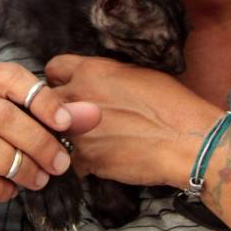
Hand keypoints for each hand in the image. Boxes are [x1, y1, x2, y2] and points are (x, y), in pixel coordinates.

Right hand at [0, 62, 100, 226]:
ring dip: (21, 168)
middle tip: (61, 164)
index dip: (41, 98)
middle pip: (0, 116)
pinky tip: (11, 191)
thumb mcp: (21, 122)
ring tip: (40, 180)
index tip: (66, 123)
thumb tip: (95, 114)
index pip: (8, 76)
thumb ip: (58, 116)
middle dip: (38, 143)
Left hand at [45, 54, 219, 188]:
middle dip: (53, 109)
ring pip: (52, 133)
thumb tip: (90, 81)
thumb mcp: (135, 73)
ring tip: (87, 141)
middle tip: (70, 118)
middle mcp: (77, 96)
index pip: (52, 68)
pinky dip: (79, 163)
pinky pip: (69, 161)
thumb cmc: (171, 105)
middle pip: (43, 101)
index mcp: (90, 70)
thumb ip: (103, 75)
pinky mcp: (85, 160)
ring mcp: (77, 130)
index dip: (59, 79)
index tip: (66, 88)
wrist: (188, 142)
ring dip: (64, 137)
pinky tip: (99, 161)